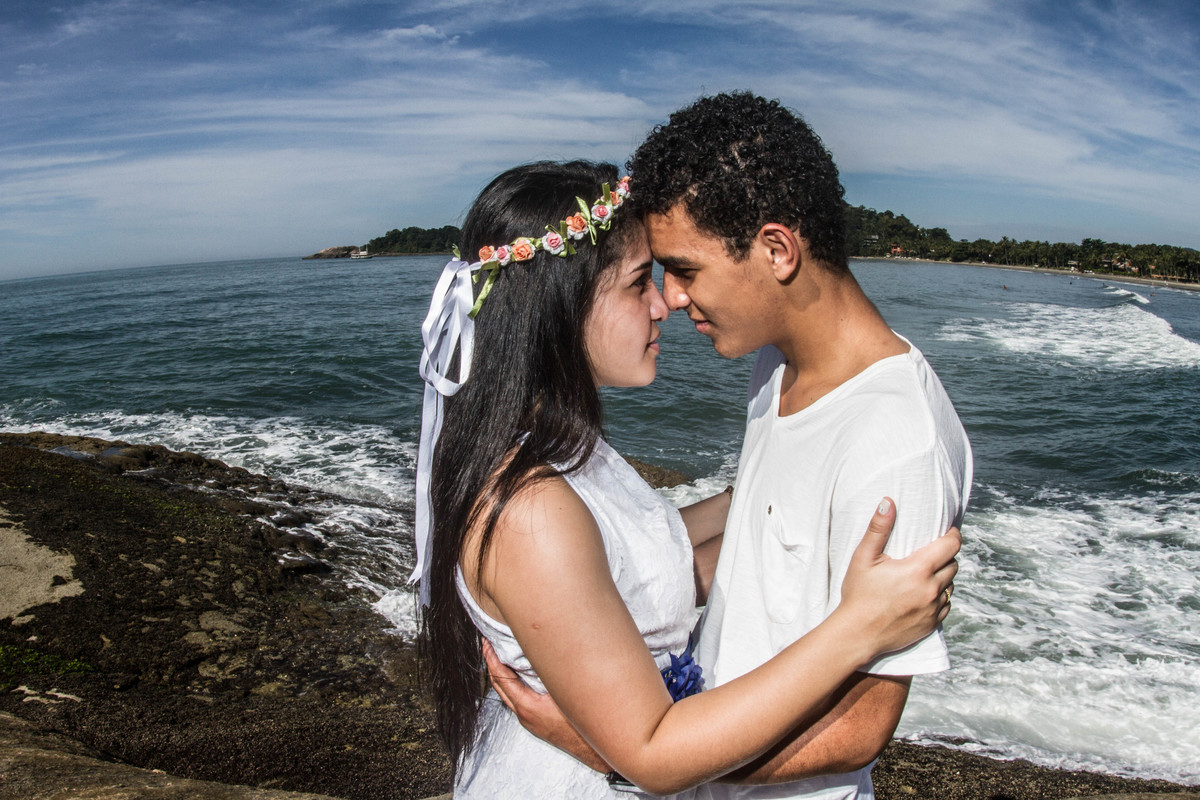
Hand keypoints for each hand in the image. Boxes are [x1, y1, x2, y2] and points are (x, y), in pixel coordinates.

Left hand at [482, 639, 611, 772]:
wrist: (593, 750)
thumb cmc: (582, 726)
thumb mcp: (566, 693)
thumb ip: (552, 673)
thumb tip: (542, 651)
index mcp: (527, 706)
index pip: (502, 678)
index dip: (492, 659)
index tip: (488, 644)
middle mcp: (524, 715)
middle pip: (499, 686)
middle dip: (491, 664)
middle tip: (488, 645)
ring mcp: (528, 720)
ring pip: (507, 694)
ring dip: (501, 674)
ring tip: (500, 655)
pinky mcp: (535, 722)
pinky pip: (517, 699)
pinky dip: (512, 684)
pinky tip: (519, 675)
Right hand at [838, 498, 959, 658]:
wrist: (858, 634)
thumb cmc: (858, 594)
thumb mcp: (863, 557)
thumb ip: (878, 528)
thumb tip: (888, 501)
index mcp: (918, 569)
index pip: (951, 545)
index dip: (953, 535)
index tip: (948, 530)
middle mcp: (932, 589)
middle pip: (953, 565)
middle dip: (945, 556)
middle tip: (929, 553)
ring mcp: (934, 609)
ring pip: (951, 586)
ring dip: (943, 577)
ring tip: (925, 574)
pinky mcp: (932, 624)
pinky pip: (946, 606)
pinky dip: (939, 597)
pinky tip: (922, 595)